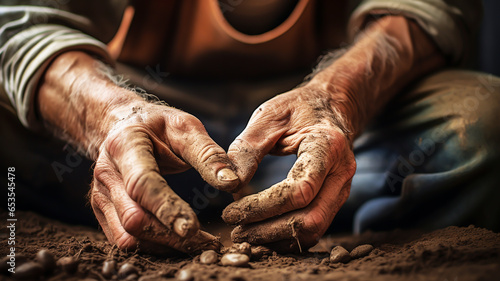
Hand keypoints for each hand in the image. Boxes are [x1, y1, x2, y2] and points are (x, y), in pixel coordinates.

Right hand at [90, 101, 239, 253]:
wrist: (121, 127)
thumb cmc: (157, 126)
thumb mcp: (185, 127)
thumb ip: (208, 154)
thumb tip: (233, 183)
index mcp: (124, 146)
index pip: (142, 183)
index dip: (166, 207)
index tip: (192, 228)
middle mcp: (107, 174)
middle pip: (134, 218)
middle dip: (171, 236)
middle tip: (210, 244)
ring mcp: (101, 196)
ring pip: (128, 236)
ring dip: (165, 246)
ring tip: (200, 245)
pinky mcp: (104, 212)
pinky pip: (125, 239)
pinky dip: (154, 246)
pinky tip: (179, 243)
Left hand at [222, 86, 355, 251]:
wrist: (329, 105)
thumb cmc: (297, 107)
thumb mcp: (268, 117)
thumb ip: (247, 149)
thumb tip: (228, 184)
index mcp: (327, 146)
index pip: (298, 191)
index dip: (262, 208)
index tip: (230, 213)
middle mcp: (341, 172)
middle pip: (311, 219)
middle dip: (269, 231)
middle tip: (236, 231)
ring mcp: (342, 188)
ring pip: (315, 229)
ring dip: (278, 237)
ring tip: (245, 234)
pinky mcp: (335, 198)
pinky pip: (315, 226)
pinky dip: (288, 235)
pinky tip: (263, 231)